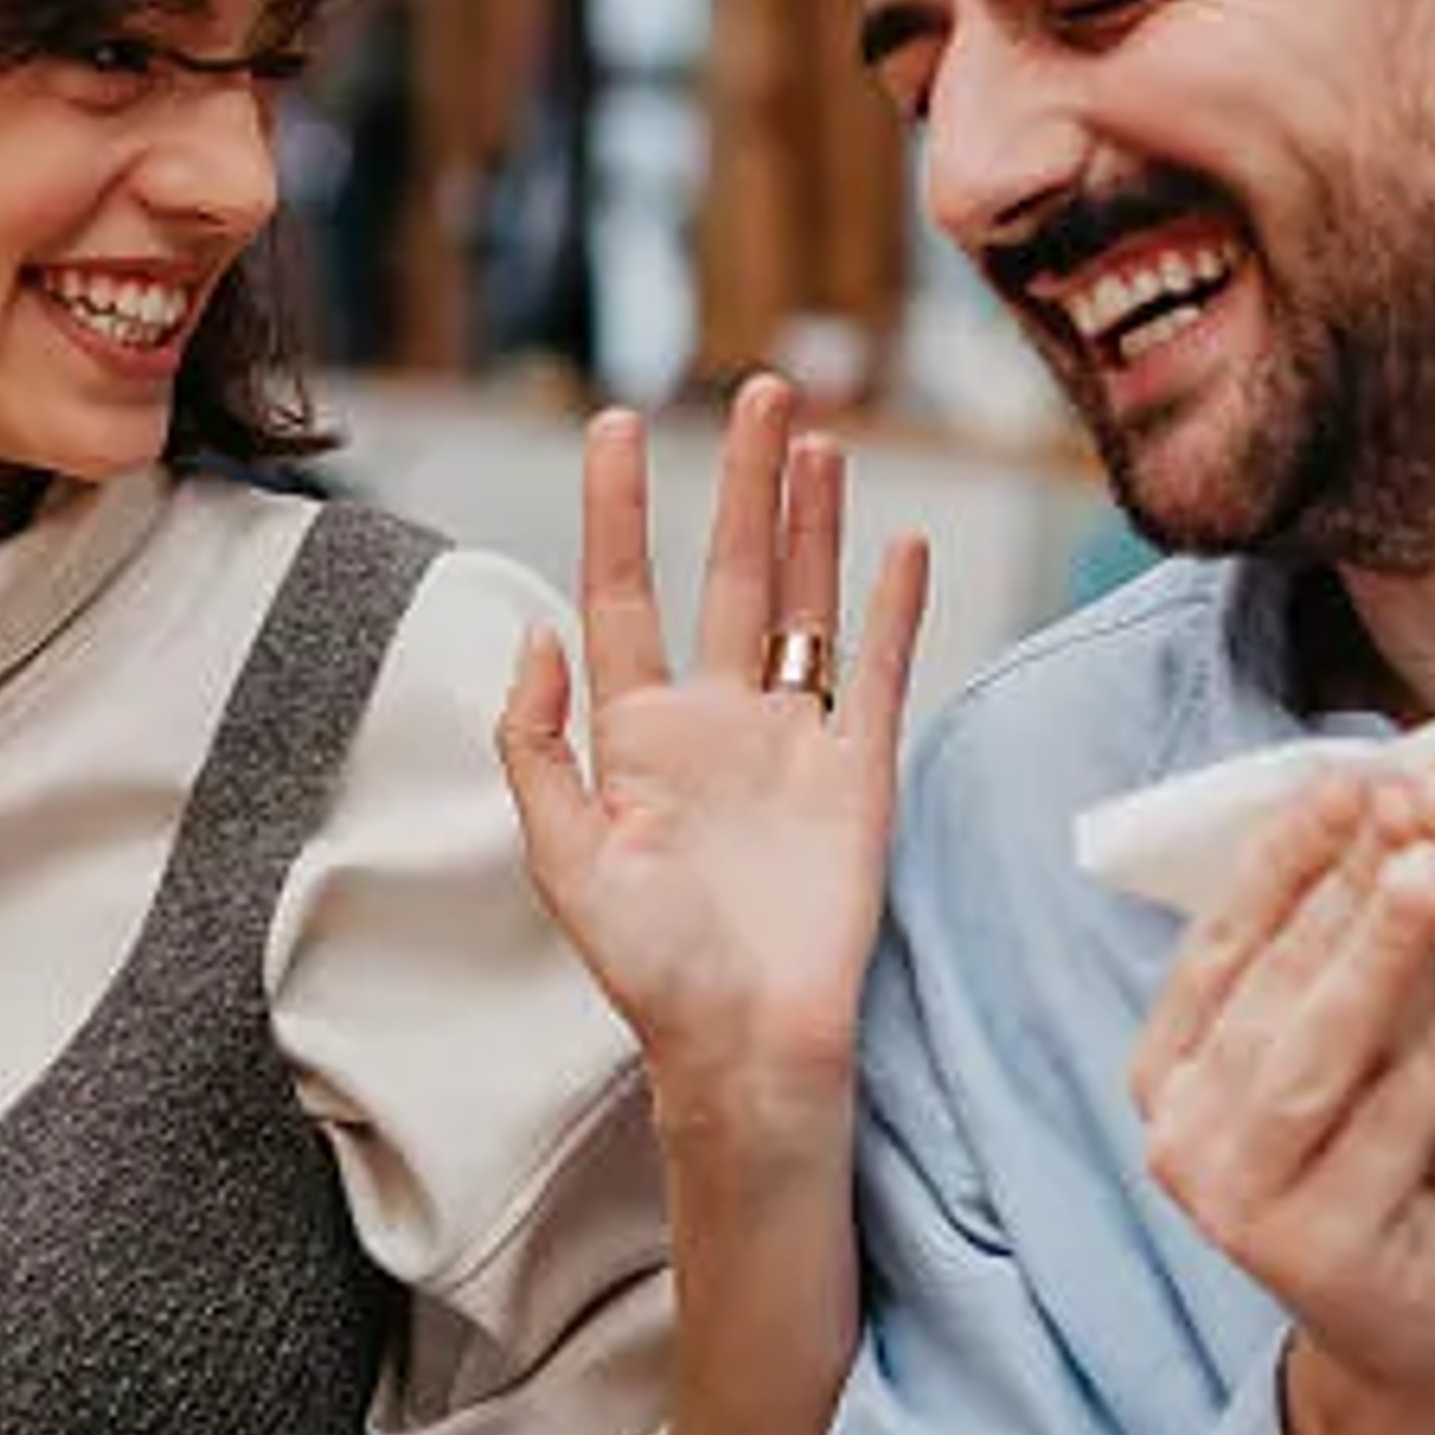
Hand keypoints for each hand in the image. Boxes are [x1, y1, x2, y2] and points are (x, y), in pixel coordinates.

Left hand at [499, 373, 929, 1114]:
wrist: (748, 1045)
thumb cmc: (649, 969)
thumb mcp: (561, 858)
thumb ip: (537, 745)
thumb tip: (531, 638)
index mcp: (636, 734)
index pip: (623, 592)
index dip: (619, 509)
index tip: (615, 424)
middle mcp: (718, 720)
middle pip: (733, 571)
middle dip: (741, 480)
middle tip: (756, 389)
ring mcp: (793, 741)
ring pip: (808, 601)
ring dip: (813, 519)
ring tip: (816, 436)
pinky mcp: (859, 772)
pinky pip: (879, 670)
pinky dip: (893, 606)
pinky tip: (903, 541)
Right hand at [1128, 780, 1434, 1434]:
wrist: (1426, 1338)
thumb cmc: (1405, 1167)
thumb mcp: (1368, 1051)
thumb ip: (1361, 963)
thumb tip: (1407, 814)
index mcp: (1169, 1070)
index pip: (1221, 938)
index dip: (1283, 852)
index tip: (1349, 771)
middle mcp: (1178, 1135)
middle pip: (1265, 984)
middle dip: (1338, 882)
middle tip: (1405, 795)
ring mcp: (1231, 1201)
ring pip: (1311, 1051)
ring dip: (1375, 952)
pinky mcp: (1308, 1253)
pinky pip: (1387, 1127)